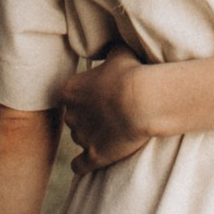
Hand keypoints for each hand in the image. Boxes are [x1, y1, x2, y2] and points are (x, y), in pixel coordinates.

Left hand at [59, 44, 158, 168]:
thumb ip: (108, 51)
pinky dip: (83, 165)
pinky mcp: (94, 156)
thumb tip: (110, 48)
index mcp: (70, 90)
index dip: (86, 98)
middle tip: (109, 115)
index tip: (102, 97)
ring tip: (111, 133)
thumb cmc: (131, 73)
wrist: (143, 100)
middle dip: (88, 118)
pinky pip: (79, 166)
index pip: (71, 97)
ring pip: (79, 139)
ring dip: (91, 138)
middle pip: (74, 118)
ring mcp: (81, 137)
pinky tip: (90, 162)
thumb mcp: (118, 53)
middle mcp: (71, 114)